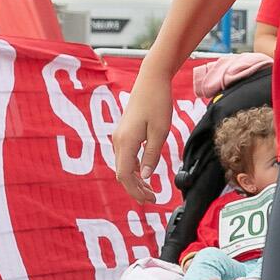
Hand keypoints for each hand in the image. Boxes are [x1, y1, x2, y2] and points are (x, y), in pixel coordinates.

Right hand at [112, 71, 173, 203]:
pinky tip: (144, 174)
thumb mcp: (160, 132)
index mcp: (126, 141)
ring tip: (150, 190)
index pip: (125, 175)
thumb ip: (152, 155)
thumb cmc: (158, 103)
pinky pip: (125, 157)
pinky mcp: (123, 133)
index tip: (150, 199)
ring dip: (135, 180)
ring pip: (123, 166)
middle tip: (153, 199)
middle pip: (122, 173)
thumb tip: (145, 176)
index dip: (135, 190)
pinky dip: (134, 169)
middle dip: (136, 189)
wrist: (151, 80)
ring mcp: (119, 136)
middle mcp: (118, 141)